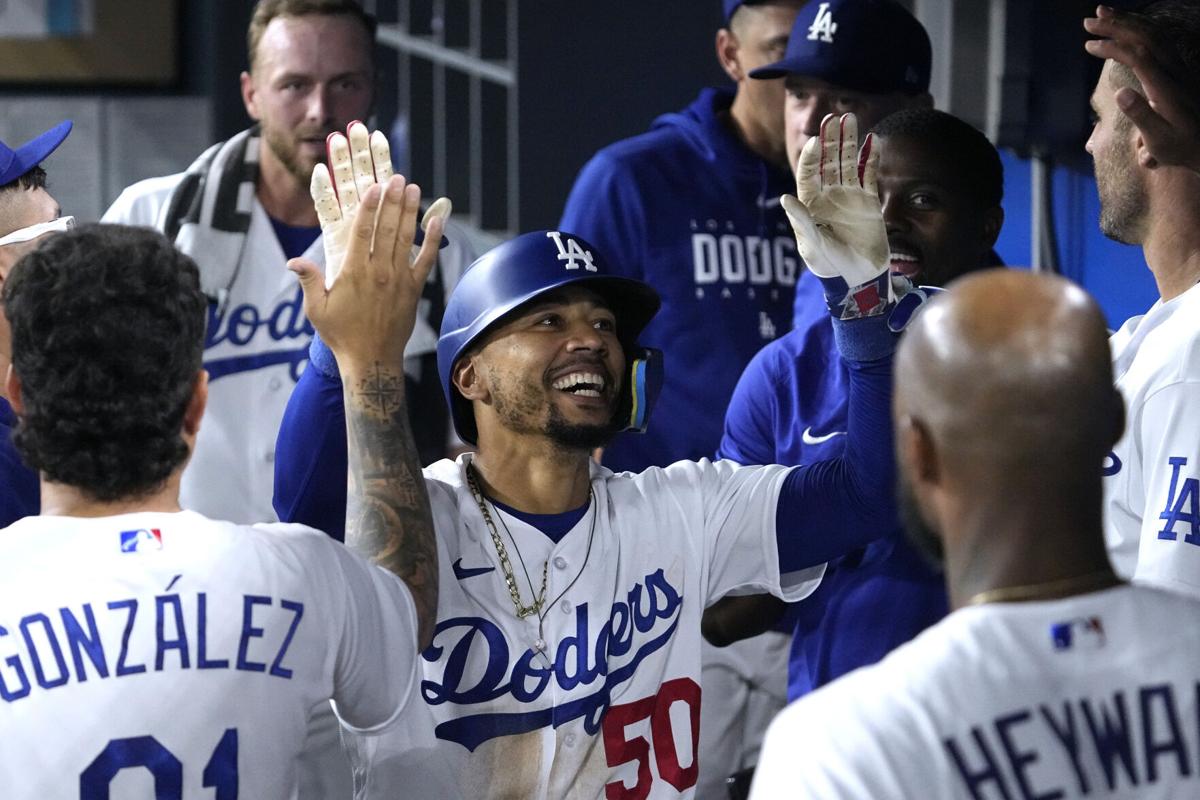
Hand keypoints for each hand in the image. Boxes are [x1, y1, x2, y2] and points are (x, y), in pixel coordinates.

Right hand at [290, 126, 443, 372]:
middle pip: (386, 228)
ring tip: (412, 188)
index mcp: (353, 273)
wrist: (371, 360)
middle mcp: (379, 272)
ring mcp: (399, 279)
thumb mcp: (315, 309)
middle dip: (391, 200)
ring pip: (406, 238)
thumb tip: (292, 261)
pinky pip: (426, 260)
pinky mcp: (414, 289)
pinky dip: (432, 240)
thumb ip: (308, 280)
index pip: (361, 232)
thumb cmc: (340, 335)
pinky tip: (437, 220)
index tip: (373, 186)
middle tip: (396, 177)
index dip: (368, 207)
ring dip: (409, 211)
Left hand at [782, 113, 890, 318]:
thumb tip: (785, 197)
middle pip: (828, 161)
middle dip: (830, 140)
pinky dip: (871, 158)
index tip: (814, 140)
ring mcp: (849, 196)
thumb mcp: (812, 244)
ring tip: (850, 118)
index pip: (808, 173)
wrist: (857, 277)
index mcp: (810, 203)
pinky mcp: (868, 202)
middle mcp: (829, 195)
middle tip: (834, 117)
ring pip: (849, 163)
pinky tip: (873, 140)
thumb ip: (801, 221)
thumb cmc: (828, 264)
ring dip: (849, 142)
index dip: (811, 157)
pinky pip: (870, 174)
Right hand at [1084, 5, 1199, 174]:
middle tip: (1088, 21)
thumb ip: (1141, 115)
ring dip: (1128, 20)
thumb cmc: (1181, 147)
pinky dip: (1141, 27)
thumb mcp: (1160, 141)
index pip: (1139, 56)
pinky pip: (1161, 39)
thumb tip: (1119, 92)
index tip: (1088, 45)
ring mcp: (1179, 68)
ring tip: (1103, 13)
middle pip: (1147, 37)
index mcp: (1166, 88)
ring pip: (1155, 34)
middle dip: (1117, 25)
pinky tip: (1127, 26)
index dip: (1113, 47)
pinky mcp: (1179, 69)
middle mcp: (1175, 72)